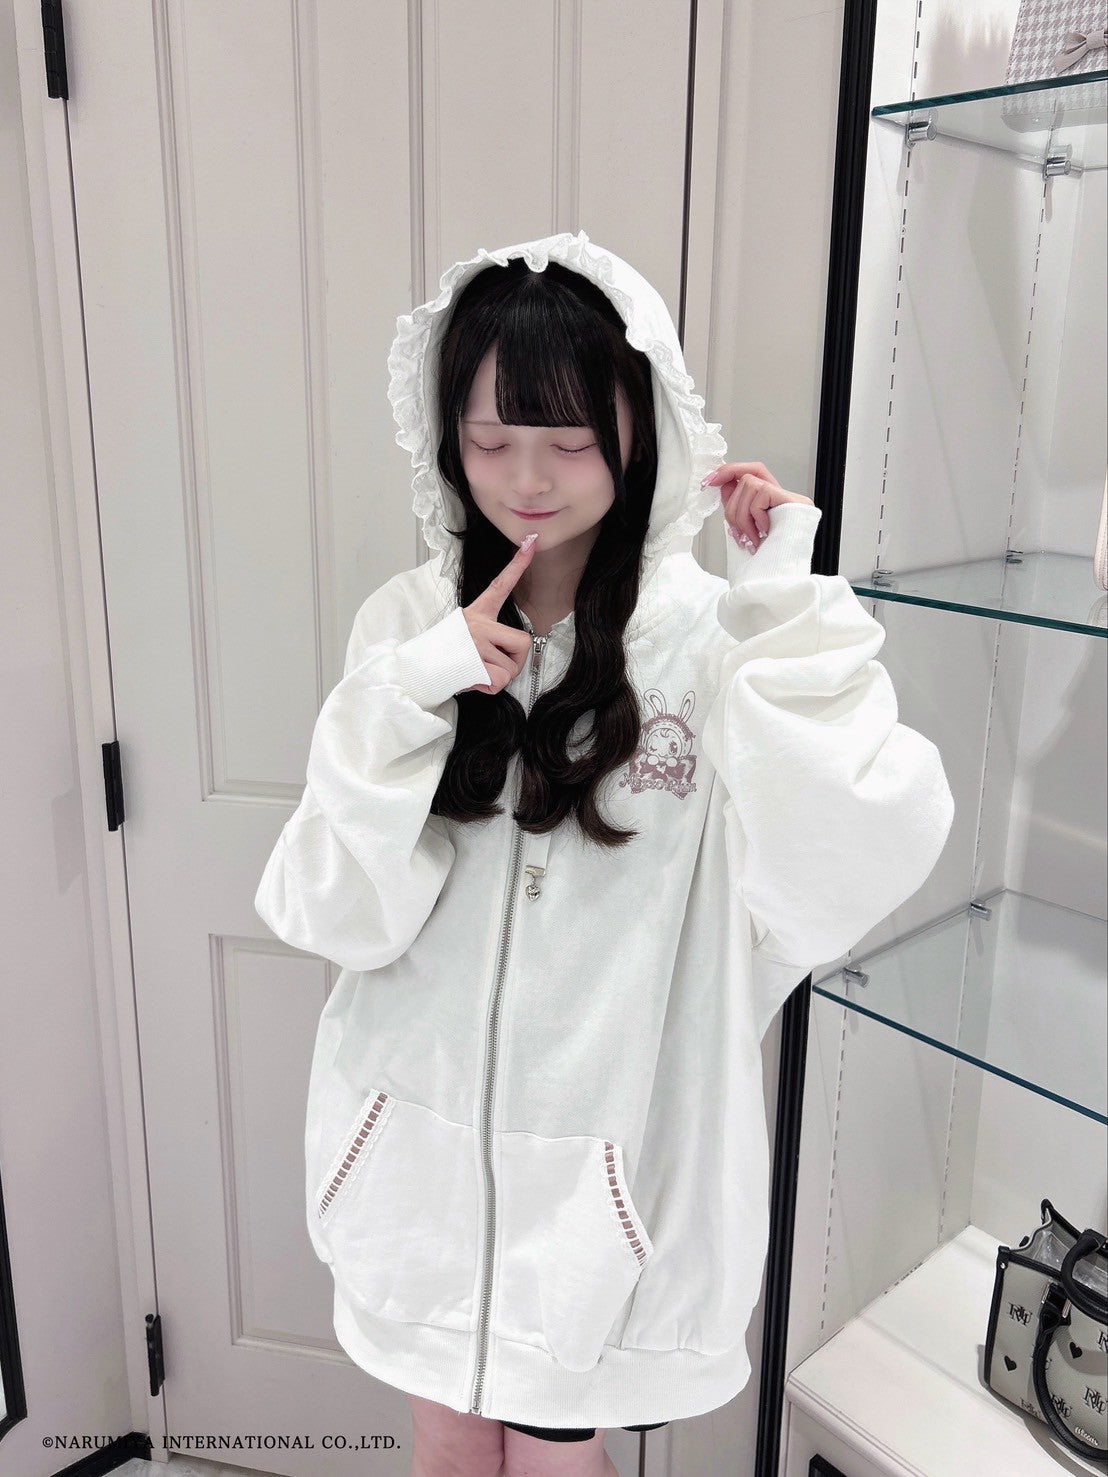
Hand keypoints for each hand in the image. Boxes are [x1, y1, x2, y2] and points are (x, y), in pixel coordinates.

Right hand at [458, 538, 538, 694]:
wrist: (416, 670)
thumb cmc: (446, 655)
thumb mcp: (467, 637)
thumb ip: (490, 640)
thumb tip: (510, 660)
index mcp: (478, 613)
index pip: (501, 585)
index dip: (518, 565)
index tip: (531, 543)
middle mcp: (477, 623)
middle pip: (522, 643)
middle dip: (516, 663)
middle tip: (496, 667)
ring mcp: (475, 641)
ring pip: (511, 669)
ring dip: (498, 679)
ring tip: (476, 673)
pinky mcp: (473, 660)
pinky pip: (500, 681)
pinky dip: (489, 687)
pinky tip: (472, 680)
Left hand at [701, 461, 813, 550]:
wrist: (783, 572)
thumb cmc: (767, 556)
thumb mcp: (744, 529)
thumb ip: (736, 507)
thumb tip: (721, 488)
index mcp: (767, 500)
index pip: (747, 471)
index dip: (727, 472)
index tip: (708, 482)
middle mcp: (778, 494)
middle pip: (744, 480)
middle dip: (733, 509)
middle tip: (739, 534)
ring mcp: (786, 495)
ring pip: (749, 485)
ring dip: (743, 516)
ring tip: (752, 538)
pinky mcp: (790, 498)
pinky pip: (761, 493)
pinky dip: (756, 515)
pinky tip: (764, 531)